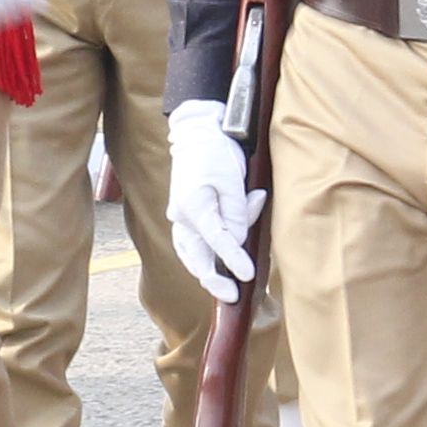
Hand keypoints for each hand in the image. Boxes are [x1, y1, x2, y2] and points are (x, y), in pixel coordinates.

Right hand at [166, 97, 263, 295]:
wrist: (197, 131)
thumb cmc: (217, 151)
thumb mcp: (233, 181)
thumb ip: (237, 214)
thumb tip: (237, 242)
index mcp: (194, 206)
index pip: (218, 241)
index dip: (234, 260)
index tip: (247, 275)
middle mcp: (181, 215)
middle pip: (196, 256)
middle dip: (214, 278)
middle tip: (231, 296)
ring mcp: (178, 215)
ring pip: (188, 252)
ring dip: (203, 271)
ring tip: (220, 288)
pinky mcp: (182, 213)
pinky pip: (187, 242)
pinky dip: (197, 257)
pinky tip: (208, 267)